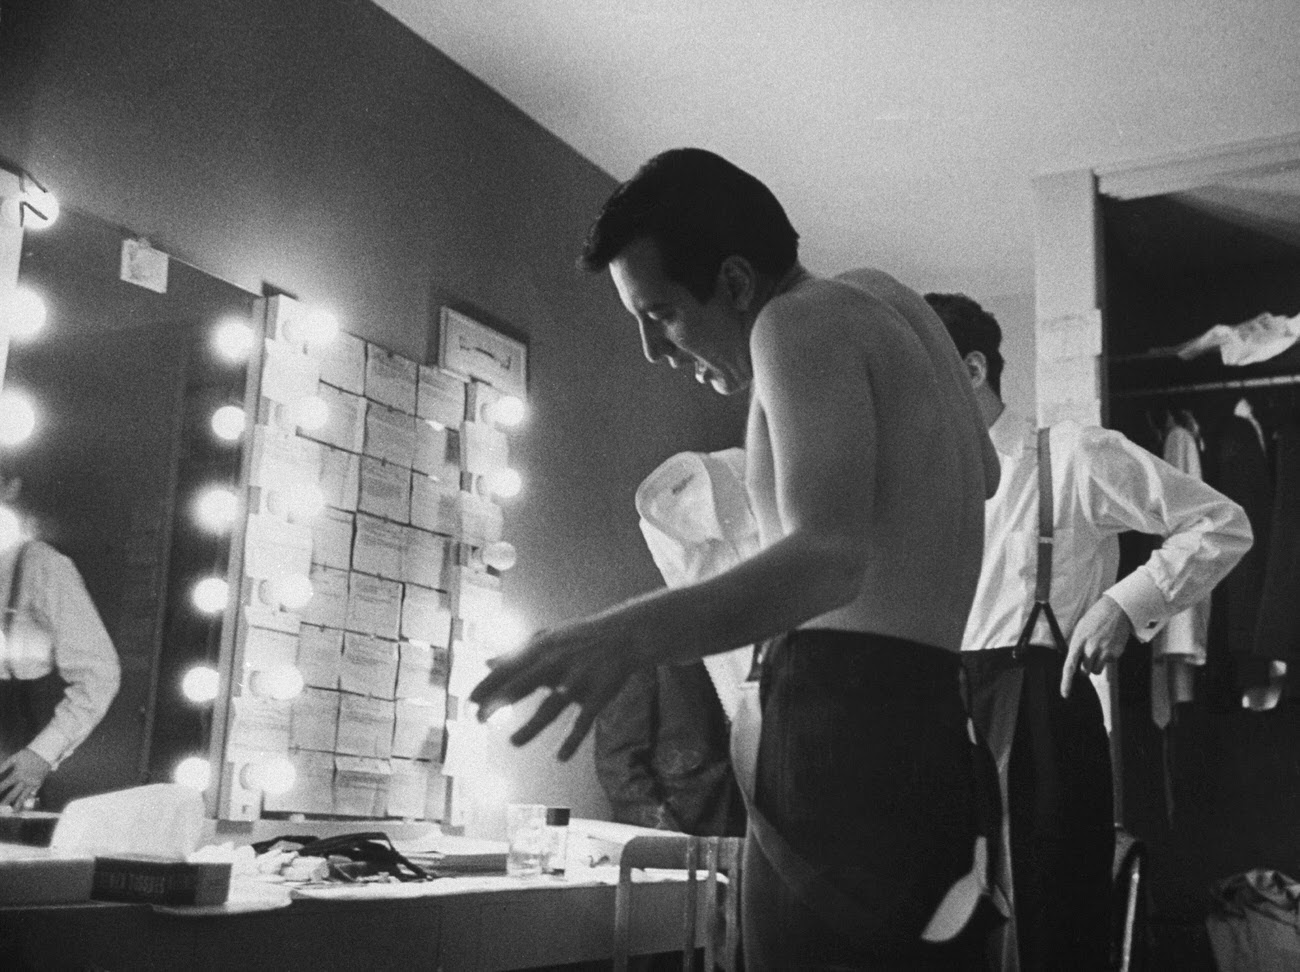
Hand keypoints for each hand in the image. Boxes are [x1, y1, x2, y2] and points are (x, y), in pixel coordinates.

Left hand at [0, 748, 51, 809]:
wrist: (45, 752)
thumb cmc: (28, 755)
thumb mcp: (14, 758)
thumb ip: (3, 766)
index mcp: (17, 774)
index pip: (4, 785)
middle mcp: (25, 781)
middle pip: (13, 794)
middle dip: (5, 801)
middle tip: (1, 807)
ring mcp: (32, 783)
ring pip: (24, 796)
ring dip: (17, 804)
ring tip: (13, 811)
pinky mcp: (39, 783)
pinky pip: (33, 793)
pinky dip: (28, 798)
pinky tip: (24, 803)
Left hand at [470, 617, 643, 760]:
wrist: (626, 636)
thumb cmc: (581, 639)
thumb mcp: (549, 640)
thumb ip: (518, 653)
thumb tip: (487, 663)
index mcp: (544, 650)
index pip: (511, 667)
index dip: (489, 683)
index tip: (469, 699)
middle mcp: (558, 664)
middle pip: (524, 684)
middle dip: (499, 700)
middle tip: (478, 718)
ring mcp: (578, 681)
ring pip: (551, 707)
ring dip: (532, 727)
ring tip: (513, 743)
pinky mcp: (598, 695)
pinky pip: (583, 722)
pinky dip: (572, 740)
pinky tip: (561, 758)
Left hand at [1061, 595, 1132, 697]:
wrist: (1116, 610)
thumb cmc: (1095, 619)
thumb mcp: (1080, 629)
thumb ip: (1077, 646)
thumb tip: (1074, 663)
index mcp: (1078, 641)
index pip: (1069, 666)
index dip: (1066, 682)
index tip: (1065, 694)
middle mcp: (1090, 648)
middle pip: (1084, 672)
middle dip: (1085, 669)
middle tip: (1088, 657)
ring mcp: (1104, 651)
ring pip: (1096, 671)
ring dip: (1096, 665)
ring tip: (1098, 649)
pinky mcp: (1115, 653)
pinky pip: (1108, 663)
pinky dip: (1107, 658)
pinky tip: (1108, 644)